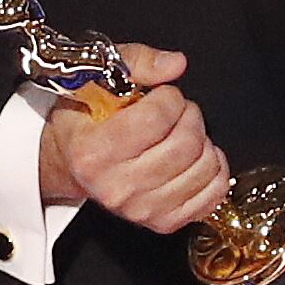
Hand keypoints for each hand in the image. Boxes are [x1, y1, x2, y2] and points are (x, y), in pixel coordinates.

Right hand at [38, 46, 230, 231]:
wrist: (69, 163)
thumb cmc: (83, 120)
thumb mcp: (95, 79)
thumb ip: (137, 63)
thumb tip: (175, 64)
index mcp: (92, 152)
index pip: (156, 118)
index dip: (169, 97)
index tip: (162, 95)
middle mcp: (116, 187)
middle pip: (185, 143)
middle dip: (190, 116)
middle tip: (178, 112)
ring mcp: (141, 209)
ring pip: (204, 168)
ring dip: (204, 142)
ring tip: (182, 134)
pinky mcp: (164, 222)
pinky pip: (214, 195)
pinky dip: (215, 170)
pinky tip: (196, 158)